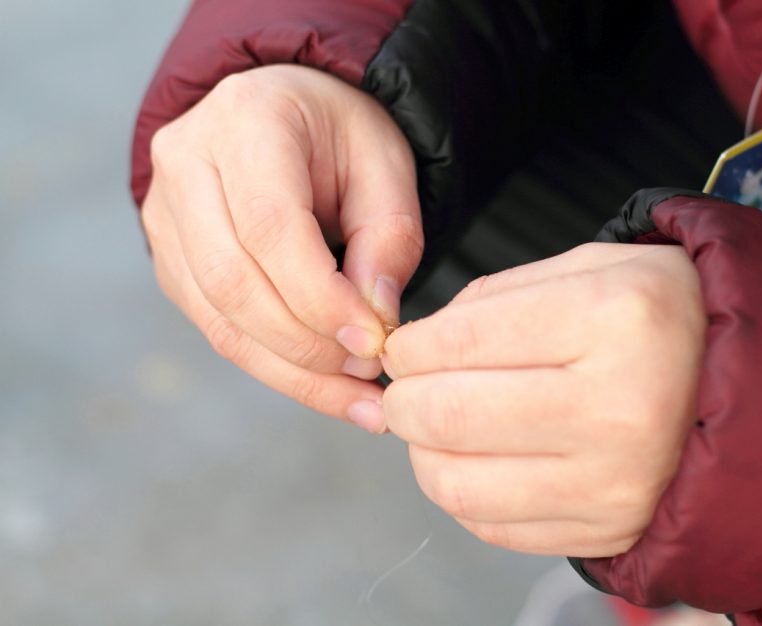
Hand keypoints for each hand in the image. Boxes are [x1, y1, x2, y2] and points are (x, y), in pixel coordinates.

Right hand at [142, 64, 422, 423]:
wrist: (288, 114)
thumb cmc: (343, 136)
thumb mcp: (387, 168)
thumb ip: (389, 239)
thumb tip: (376, 320)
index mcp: (246, 119)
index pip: (270, 229)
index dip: (321, 299)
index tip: (374, 342)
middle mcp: (187, 162)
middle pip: (232, 281)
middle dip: (307, 344)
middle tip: (371, 372)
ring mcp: (166, 215)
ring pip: (218, 318)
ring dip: (293, 371)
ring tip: (359, 397)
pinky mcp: (172, 260)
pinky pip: (216, 329)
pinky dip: (275, 367)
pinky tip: (326, 386)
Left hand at [379, 243, 704, 556]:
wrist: (752, 387)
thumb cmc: (663, 318)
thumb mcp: (593, 267)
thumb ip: (496, 297)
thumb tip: (416, 347)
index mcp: (615, 319)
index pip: (461, 340)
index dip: (410, 347)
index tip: (403, 349)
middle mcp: (619, 408)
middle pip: (450, 416)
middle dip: (403, 401)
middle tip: (406, 389)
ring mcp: (616, 482)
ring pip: (459, 483)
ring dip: (423, 453)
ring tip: (436, 427)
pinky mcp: (609, 530)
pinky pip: (494, 527)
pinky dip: (464, 493)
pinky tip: (478, 461)